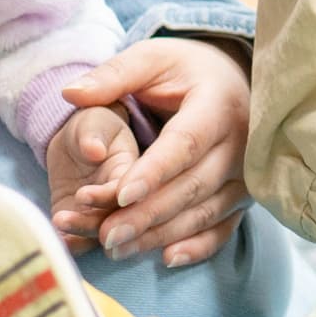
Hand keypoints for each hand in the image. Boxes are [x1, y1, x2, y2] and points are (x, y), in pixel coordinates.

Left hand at [61, 37, 252, 268]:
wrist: (230, 80)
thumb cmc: (184, 70)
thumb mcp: (151, 59)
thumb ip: (113, 75)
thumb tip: (70, 93)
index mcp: (219, 103)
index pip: (186, 143)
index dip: (155, 171)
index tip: (121, 195)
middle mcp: (240, 142)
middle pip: (194, 185)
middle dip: (148, 214)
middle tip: (105, 234)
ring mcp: (246, 173)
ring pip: (205, 212)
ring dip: (161, 234)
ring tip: (116, 248)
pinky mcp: (244, 196)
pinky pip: (223, 228)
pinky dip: (198, 246)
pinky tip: (166, 258)